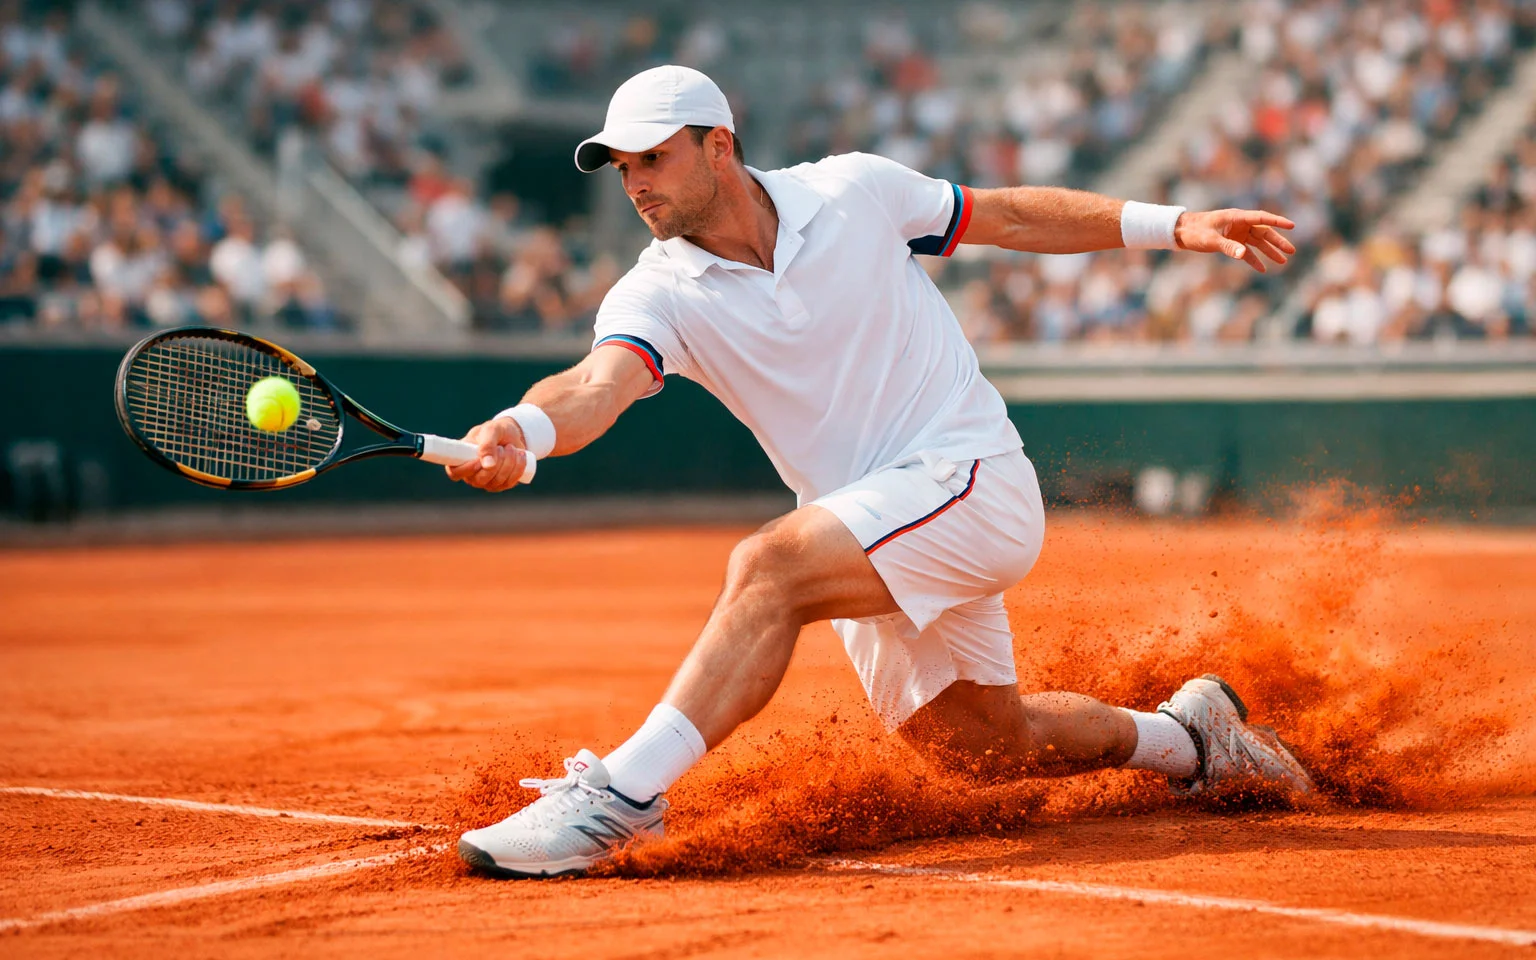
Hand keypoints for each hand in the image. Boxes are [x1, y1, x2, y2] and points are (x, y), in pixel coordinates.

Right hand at [443, 416, 529, 492]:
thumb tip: (488, 465)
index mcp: (461, 458)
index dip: (466, 470)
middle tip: (502, 448)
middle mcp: (471, 473)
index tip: (478, 461)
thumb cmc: (496, 430)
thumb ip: (487, 444)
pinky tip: (520, 456)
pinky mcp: (501, 484)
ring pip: (496, 482)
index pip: (454, 472)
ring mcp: (486, 481)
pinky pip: (509, 483)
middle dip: (495, 463)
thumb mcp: (491, 430)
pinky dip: (517, 468)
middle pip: (479, 480)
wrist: (513, 435)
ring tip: (511, 447)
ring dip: (508, 463)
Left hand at [1175, 209, 1296, 272]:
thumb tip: (1243, 255)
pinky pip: (1246, 251)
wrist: (1181, 232)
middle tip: (1292, 251)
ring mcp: (1236, 233)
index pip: (1261, 218)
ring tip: (1283, 262)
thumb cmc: (1195, 231)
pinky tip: (1262, 269)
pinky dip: (1253, 259)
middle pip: (1263, 232)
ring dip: (1269, 252)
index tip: (1291, 225)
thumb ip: (1228, 247)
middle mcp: (1239, 224)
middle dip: (1278, 242)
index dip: (1277, 222)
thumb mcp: (1210, 239)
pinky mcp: (1231, 242)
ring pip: (1257, 242)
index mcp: (1236, 217)